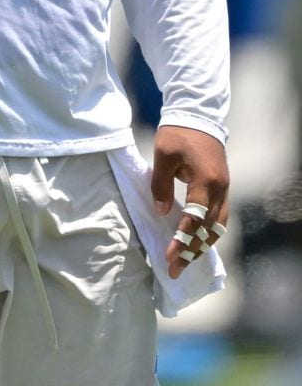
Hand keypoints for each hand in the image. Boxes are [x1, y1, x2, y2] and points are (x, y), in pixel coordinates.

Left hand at [151, 124, 228, 278]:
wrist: (198, 114)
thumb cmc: (178, 133)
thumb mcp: (163, 155)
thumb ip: (161, 185)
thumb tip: (160, 212)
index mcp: (205, 181)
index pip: (193, 219)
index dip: (181, 240)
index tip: (168, 257)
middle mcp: (219, 190)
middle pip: (208, 230)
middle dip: (191, 252)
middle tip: (174, 270)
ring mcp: (224, 189)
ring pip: (218, 227)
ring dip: (202, 246)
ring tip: (185, 262)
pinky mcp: (223, 187)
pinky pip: (219, 218)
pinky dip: (209, 233)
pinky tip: (196, 243)